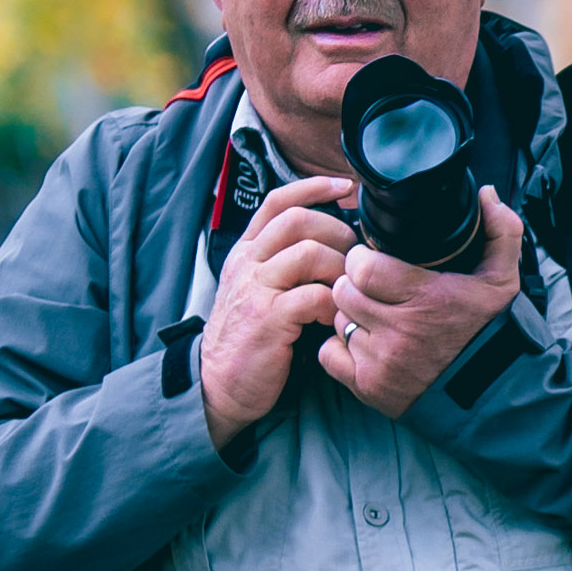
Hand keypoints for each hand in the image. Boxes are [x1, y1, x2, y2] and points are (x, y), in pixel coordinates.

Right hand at [200, 175, 356, 445]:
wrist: (218, 383)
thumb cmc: (249, 338)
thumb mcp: (256, 290)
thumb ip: (282, 263)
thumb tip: (329, 240)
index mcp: (246, 252)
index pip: (277, 201)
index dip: (313, 187)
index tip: (344, 187)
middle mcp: (248, 264)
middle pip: (297, 221)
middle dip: (337, 231)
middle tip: (353, 255)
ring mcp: (256, 289)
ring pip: (310, 253)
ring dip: (340, 268)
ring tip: (346, 289)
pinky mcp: (269, 319)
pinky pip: (314, 295)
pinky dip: (334, 303)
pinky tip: (336, 316)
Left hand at [320, 188, 530, 415]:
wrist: (493, 394)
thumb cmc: (491, 332)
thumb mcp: (503, 279)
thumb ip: (500, 231)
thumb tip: (486, 193)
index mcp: (425, 298)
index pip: (361, 267)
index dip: (361, 260)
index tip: (372, 262)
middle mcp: (398, 331)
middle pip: (343, 291)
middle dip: (353, 285)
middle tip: (372, 288)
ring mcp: (381, 361)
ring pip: (336, 320)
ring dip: (349, 315)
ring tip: (373, 316)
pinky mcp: (369, 386)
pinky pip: (329, 354)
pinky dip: (340, 348)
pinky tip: (364, 343)